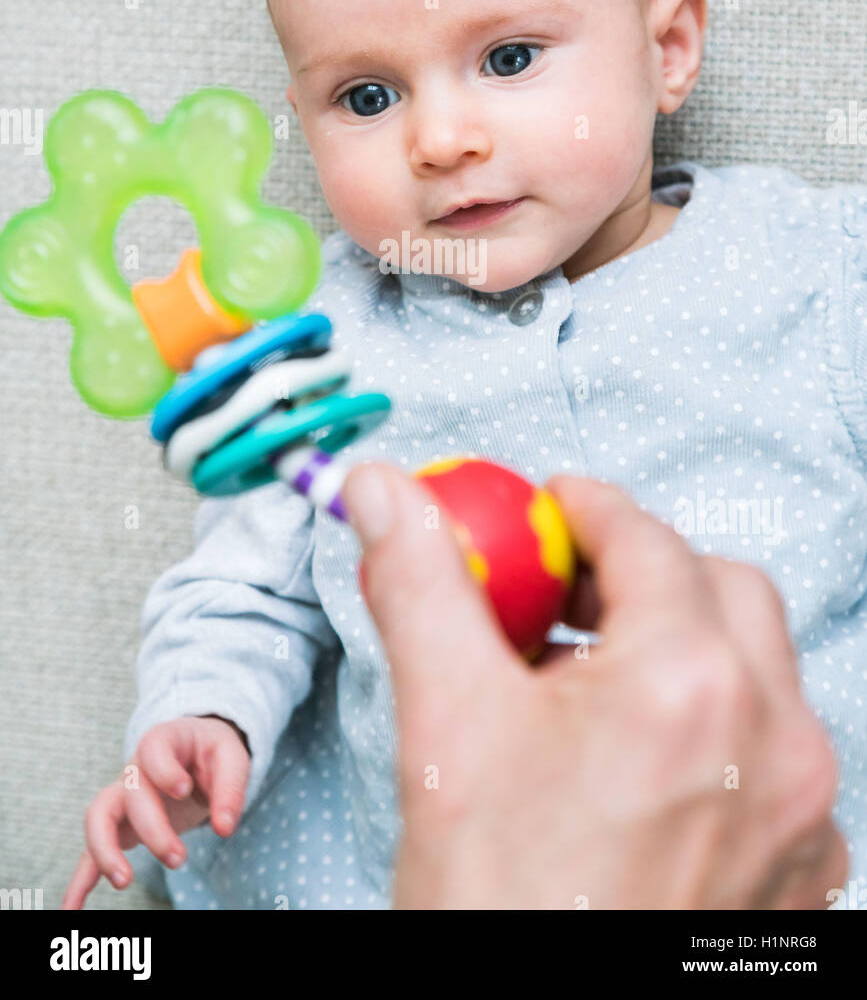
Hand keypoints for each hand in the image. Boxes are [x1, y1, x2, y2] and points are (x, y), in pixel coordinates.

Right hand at [61, 714, 250, 909]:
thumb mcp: (232, 757)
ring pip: (98, 818)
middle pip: (130, 794)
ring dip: (106, 850)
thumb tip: (224, 828)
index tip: (182, 789)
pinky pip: (92, 852)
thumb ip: (231, 789)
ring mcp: (122, 798)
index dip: (163, 769)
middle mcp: (136, 769)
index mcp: (163, 742)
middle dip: (152, 829)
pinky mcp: (119, 828)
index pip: (152, 748)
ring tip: (124, 881)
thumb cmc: (212, 754)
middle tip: (179, 858)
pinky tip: (73, 909)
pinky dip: (81, 880)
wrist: (196, 756)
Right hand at [341, 462, 848, 909]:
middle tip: (567, 595)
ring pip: (759, 669)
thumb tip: (382, 491)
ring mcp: (799, 810)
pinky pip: (777, 752)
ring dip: (684, 646)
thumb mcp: (446, 725)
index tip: (548, 512)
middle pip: (721, 590)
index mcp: (686, 683)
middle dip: (644, 572)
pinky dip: (719, 728)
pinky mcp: (803, 867)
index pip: (646, 538)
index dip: (586, 511)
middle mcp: (770, 738)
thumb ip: (420, 584)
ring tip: (593, 685)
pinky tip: (643, 764)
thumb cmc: (498, 904)